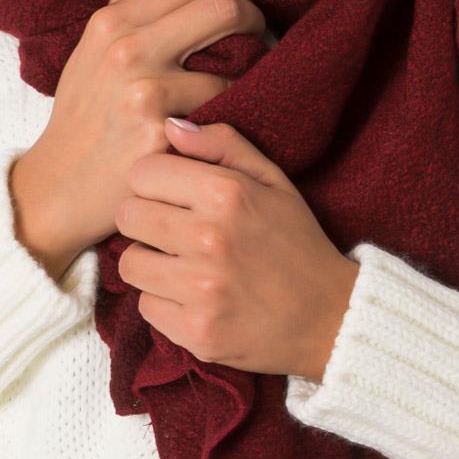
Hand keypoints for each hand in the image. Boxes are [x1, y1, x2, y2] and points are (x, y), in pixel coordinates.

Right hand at [9, 0, 269, 278]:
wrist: (58, 188)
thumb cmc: (81, 120)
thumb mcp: (86, 56)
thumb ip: (118, 9)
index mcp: (110, 23)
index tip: (237, 17)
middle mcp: (126, 50)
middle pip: (224, 5)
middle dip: (252, 21)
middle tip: (257, 41)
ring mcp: (145, 92)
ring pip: (236, 62)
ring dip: (250, 75)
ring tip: (245, 86)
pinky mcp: (164, 133)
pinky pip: (226, 109)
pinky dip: (236, 111)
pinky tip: (230, 117)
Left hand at [114, 117, 358, 381]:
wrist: (331, 318)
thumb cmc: (297, 243)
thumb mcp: (274, 182)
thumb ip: (223, 146)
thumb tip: (171, 127)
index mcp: (227, 194)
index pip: (142, 173)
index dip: (154, 182)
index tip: (172, 196)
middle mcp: (210, 239)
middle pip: (127, 216)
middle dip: (146, 221)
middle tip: (174, 233)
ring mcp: (201, 289)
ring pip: (129, 264)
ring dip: (151, 264)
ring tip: (183, 266)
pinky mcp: (197, 332)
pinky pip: (146, 307)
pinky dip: (165, 303)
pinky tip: (195, 299)